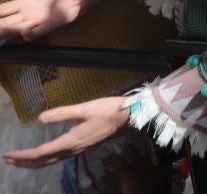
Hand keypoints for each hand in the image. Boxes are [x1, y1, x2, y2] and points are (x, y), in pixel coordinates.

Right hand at [0, 0, 101, 42]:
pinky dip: (30, 34)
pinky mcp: (50, 25)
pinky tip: (26, 32)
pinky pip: (36, 34)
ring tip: (0, 30)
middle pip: (7, 22)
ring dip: (8, 31)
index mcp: (26, 2)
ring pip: (17, 29)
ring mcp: (39, 20)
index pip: (5, 9)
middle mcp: (30, 13)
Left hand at [3, 95, 130, 168]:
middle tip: (8, 160)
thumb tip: (39, 118)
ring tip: (21, 160)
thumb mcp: (85, 108)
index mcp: (71, 140)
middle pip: (44, 161)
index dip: (23, 155)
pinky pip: (59, 157)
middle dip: (25, 162)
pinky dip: (46, 158)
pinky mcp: (83, 147)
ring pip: (52, 160)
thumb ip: (62, 113)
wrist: (130, 117)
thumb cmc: (109, 110)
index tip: (8, 155)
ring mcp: (79, 149)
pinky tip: (46, 154)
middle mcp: (73, 149)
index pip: (41, 152)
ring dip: (34, 162)